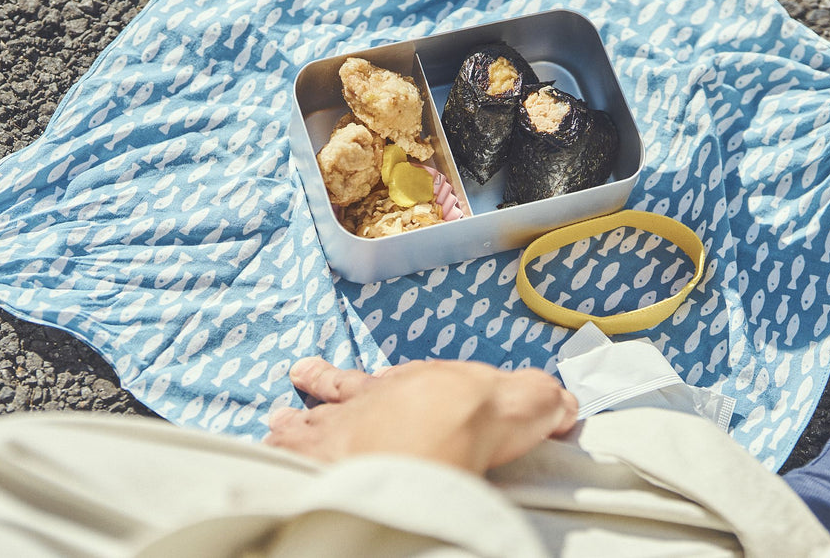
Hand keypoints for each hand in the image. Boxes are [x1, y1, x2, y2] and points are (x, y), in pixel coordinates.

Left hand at [264, 357, 578, 474]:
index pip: (402, 381)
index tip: (380, 382)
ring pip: (310, 419)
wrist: (446, 423)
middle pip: (344, 387)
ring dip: (294, 423)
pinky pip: (290, 453)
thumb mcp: (524, 404)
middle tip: (303, 375)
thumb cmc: (482, 413)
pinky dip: (278, 454)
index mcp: (420, 384)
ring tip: (276, 423)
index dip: (390, 383)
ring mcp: (343, 425)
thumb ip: (540, 402)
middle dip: (325, 384)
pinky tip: (265, 455)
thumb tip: (564, 404)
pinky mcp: (324, 453)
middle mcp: (374, 399)